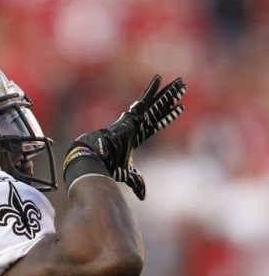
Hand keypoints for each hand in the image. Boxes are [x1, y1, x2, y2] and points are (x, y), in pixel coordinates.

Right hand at [71, 75, 186, 199]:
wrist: (94, 157)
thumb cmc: (107, 165)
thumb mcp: (127, 173)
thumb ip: (137, 181)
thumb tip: (144, 197)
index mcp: (136, 135)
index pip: (156, 124)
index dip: (167, 117)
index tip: (179, 108)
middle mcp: (137, 124)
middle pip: (158, 109)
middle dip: (170, 99)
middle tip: (182, 86)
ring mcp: (134, 119)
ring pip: (155, 103)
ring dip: (169, 93)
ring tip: (180, 82)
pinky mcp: (131, 116)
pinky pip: (144, 100)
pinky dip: (152, 89)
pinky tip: (160, 78)